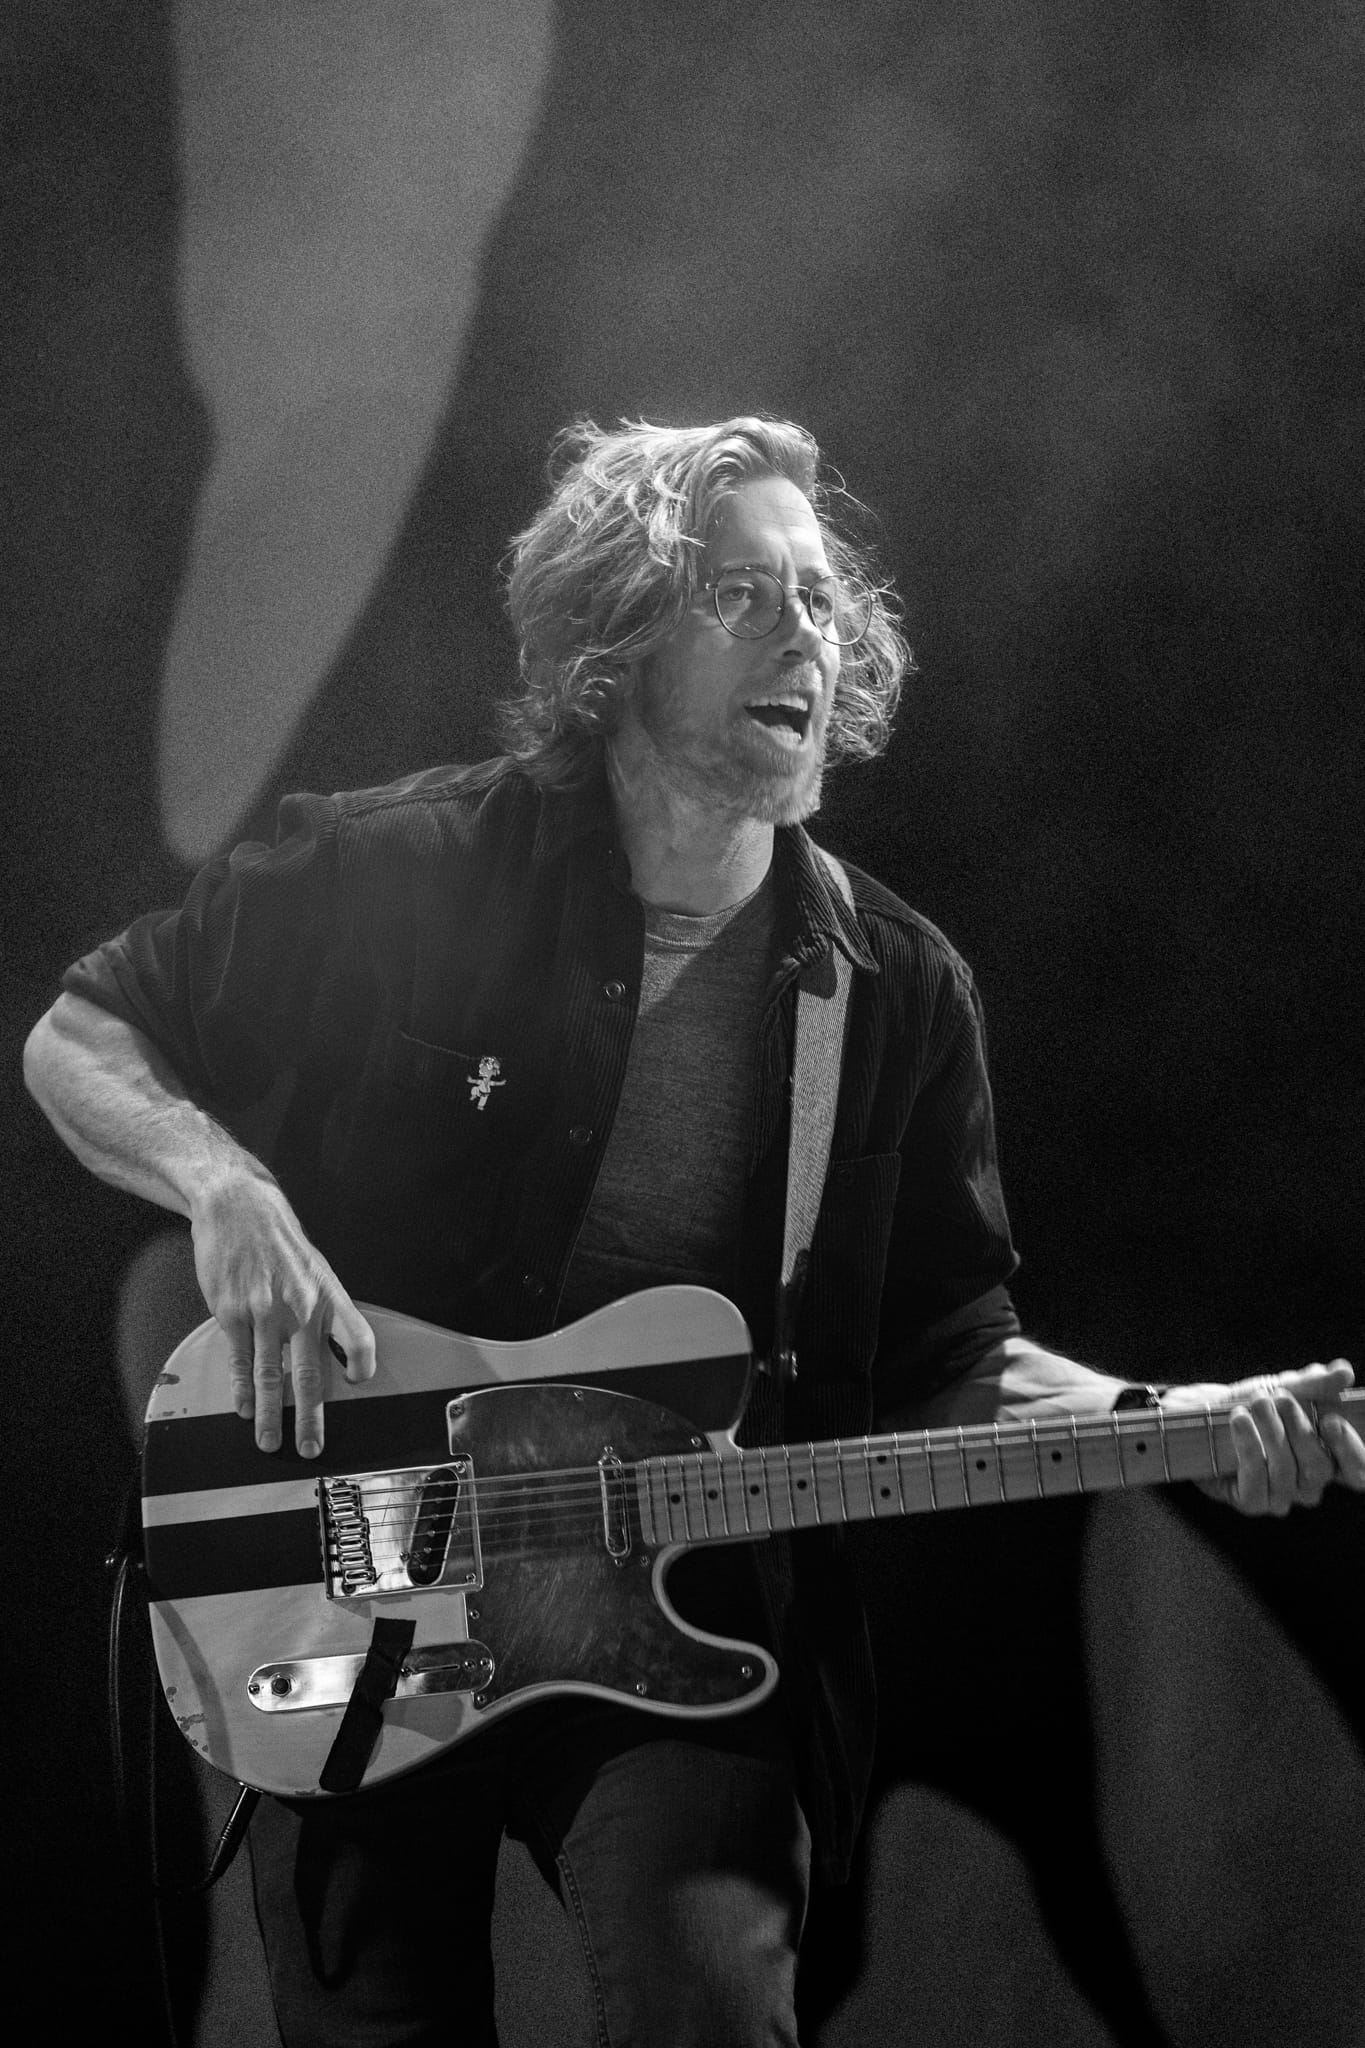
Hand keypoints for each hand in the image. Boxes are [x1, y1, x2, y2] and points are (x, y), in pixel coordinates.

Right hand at [190, 1167, 375, 1457]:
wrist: (238, 1208)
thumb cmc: (280, 1242)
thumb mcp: (316, 1269)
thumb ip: (326, 1310)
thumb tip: (336, 1353)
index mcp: (329, 1294)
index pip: (358, 1339)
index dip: (362, 1365)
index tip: (357, 1384)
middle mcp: (301, 1305)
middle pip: (312, 1373)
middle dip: (311, 1417)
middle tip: (312, 1448)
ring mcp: (264, 1310)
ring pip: (271, 1375)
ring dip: (270, 1415)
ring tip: (270, 1442)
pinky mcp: (232, 1312)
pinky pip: (240, 1361)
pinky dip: (242, 1390)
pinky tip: (243, 1409)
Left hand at [1160, 1360, 1364, 1514]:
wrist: (1206, 1411)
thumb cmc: (1253, 1402)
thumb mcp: (1286, 1387)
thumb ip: (1316, 1384)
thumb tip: (1345, 1371)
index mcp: (1327, 1460)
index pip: (1357, 1473)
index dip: (1350, 1451)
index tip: (1331, 1420)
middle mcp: (1309, 1484)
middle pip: (1319, 1468)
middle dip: (1299, 1429)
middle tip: (1278, 1397)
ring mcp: (1281, 1497)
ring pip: (1286, 1472)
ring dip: (1270, 1432)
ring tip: (1255, 1403)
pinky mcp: (1252, 1502)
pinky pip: (1256, 1482)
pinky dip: (1248, 1447)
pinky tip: (1239, 1422)